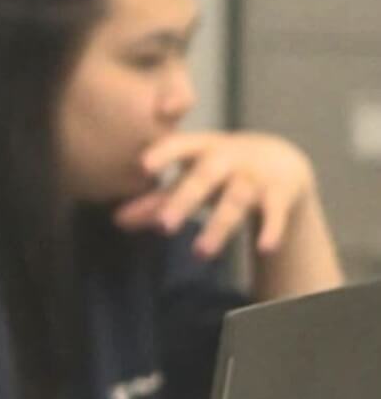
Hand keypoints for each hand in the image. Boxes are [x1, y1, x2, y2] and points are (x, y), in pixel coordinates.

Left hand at [117, 131, 319, 258]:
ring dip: (219, 227)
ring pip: (237, 201)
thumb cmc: (219, 169)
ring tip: (201, 253)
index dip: (163, 153)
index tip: (143, 166)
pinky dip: (272, 229)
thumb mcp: (190, 177)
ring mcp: (256, 176)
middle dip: (185, 200)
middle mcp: (229, 158)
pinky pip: (276, 213)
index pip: (180, 146)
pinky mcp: (281, 194)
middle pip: (206, 177)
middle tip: (164, 226)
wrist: (281, 159)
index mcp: (202, 148)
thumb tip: (117, 220)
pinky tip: (264, 249)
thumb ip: (156, 199)